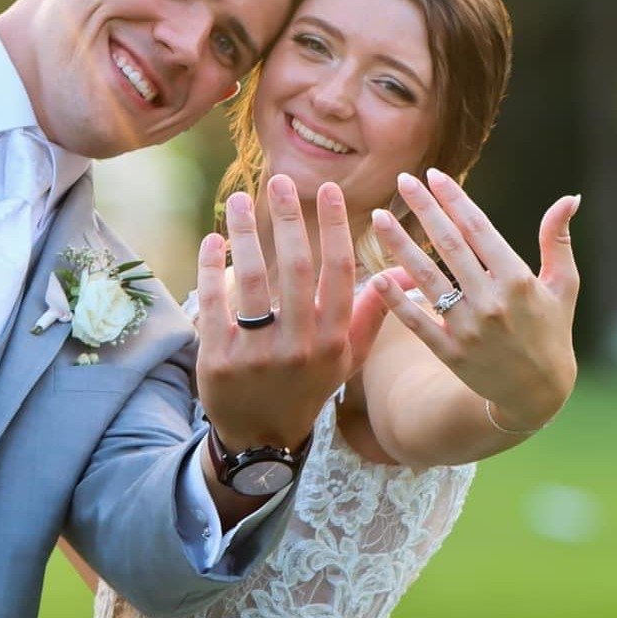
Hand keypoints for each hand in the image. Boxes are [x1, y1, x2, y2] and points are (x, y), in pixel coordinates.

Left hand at [196, 177, 389, 454]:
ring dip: (246, 233)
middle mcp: (298, 344)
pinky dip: (212, 266)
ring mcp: (256, 352)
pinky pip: (215, 301)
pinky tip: (214, 238)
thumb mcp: (346, 357)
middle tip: (279, 181)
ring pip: (251, 279)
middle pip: (295, 267)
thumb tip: (404, 270)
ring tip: (242, 200)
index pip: (339, 272)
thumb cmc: (307, 386)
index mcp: (333, 339)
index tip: (328, 190)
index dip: (335, 228)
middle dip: (289, 218)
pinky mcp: (218, 357)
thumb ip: (372, 312)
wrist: (261, 437)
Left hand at [370, 169, 578, 430]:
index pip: (479, 230)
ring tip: (378, 218)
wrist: (537, 393)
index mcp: (518, 280)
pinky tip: (375, 277)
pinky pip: (416, 322)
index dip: (454, 200)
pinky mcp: (449, 352)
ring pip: (427, 278)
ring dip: (399, 246)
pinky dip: (396, 300)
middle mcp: (491, 301)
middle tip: (401, 181)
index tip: (432, 175)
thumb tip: (570, 197)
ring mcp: (468, 328)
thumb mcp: (563, 286)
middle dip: (424, 210)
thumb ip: (557, 240)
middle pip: (449, 246)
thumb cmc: (551, 330)